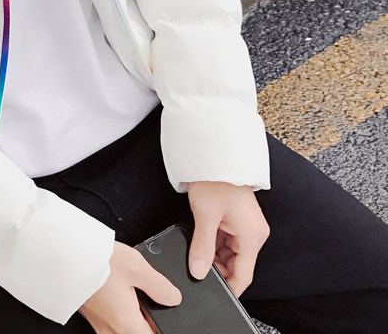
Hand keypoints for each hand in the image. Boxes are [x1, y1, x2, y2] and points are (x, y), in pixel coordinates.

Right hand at [79, 241, 180, 333]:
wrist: (62, 253)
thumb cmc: (96, 260)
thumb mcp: (136, 267)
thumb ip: (159, 286)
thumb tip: (173, 298)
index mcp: (127, 324)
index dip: (161, 330)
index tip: (166, 321)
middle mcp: (110, 329)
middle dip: (145, 326)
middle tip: (151, 309)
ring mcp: (97, 322)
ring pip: (120, 333)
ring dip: (132, 322)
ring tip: (135, 300)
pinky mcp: (88, 312)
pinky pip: (108, 326)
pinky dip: (119, 317)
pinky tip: (120, 296)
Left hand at [187, 181, 269, 295]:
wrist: (215, 156)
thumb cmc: (215, 179)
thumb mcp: (205, 216)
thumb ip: (202, 248)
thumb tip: (199, 271)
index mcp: (252, 236)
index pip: (243, 275)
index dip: (229, 289)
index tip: (215, 296)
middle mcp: (254, 233)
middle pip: (237, 265)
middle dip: (217, 269)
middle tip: (196, 267)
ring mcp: (247, 226)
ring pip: (230, 253)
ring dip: (214, 254)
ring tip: (197, 247)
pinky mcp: (239, 220)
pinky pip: (228, 240)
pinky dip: (215, 243)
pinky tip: (202, 238)